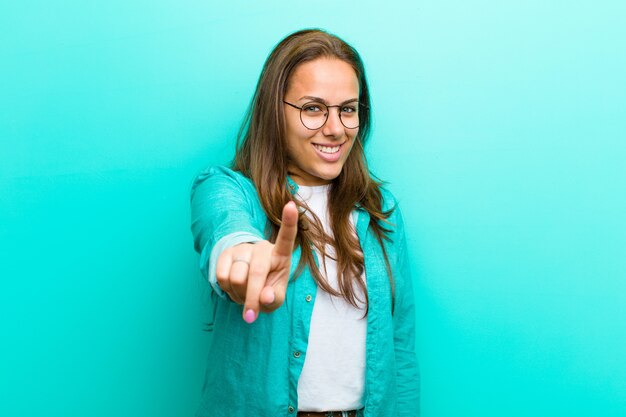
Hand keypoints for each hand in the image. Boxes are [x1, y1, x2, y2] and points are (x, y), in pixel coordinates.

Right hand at [215, 201, 298, 322]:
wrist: (246, 282)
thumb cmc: (267, 288)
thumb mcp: (275, 298)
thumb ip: (274, 299)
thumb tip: (264, 297)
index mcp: (281, 254)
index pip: (287, 237)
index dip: (290, 222)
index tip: (292, 205)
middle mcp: (262, 247)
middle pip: (256, 272)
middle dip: (252, 298)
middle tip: (250, 317)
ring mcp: (242, 249)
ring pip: (236, 277)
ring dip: (239, 295)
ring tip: (245, 295)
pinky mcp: (224, 254)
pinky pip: (221, 277)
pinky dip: (227, 291)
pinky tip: (234, 289)